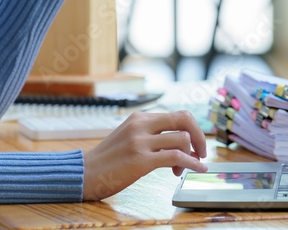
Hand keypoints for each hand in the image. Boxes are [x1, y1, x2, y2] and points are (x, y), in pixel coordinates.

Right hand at [81, 110, 207, 200]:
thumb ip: (151, 135)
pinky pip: (176, 157)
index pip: (177, 115)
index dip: (193, 129)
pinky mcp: (141, 160)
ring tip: (182, 169)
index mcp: (140, 118)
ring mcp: (140, 142)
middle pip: (184, 119)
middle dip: (200, 136)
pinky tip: (195, 170)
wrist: (85, 173)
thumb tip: (179, 141)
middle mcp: (141, 125)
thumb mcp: (130, 137)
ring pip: (182, 139)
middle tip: (202, 152)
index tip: (196, 144)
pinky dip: (192, 164)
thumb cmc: (109, 159)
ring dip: (191, 156)